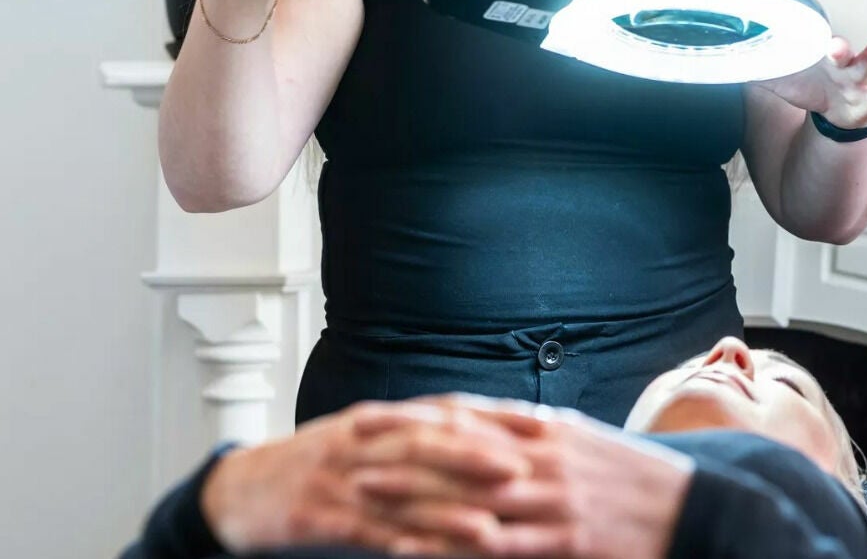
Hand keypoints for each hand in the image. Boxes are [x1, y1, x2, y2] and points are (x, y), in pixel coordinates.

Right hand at [200, 400, 526, 555]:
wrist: (239, 488)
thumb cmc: (317, 464)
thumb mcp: (369, 437)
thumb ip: (422, 433)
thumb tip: (490, 433)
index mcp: (382, 418)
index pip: (448, 409)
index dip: (494, 416)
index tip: (539, 426)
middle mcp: (364, 439)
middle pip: (425, 442)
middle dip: (475, 455)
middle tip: (521, 470)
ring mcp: (338, 477)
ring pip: (398, 491)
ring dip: (444, 510)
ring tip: (488, 528)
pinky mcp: (314, 515)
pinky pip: (361, 530)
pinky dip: (394, 543)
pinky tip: (424, 555)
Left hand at [356, 398, 693, 558]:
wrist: (691, 509)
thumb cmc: (635, 478)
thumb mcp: (585, 441)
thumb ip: (536, 433)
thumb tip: (491, 423)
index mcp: (547, 430)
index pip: (467, 415)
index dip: (414, 414)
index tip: (370, 414)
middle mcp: (543, 457)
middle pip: (456, 449)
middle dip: (397, 449)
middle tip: (347, 449)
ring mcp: (552, 499)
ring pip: (467, 494)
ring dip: (410, 494)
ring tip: (362, 494)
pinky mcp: (563, 541)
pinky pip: (496, 544)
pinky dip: (451, 546)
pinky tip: (414, 550)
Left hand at [754, 36, 866, 128]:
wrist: (833, 111)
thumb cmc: (808, 88)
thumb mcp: (781, 82)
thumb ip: (759, 72)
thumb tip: (728, 60)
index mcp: (817, 59)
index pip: (814, 46)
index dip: (809, 42)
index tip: (803, 35)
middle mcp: (839, 67)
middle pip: (840, 54)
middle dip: (838, 48)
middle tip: (835, 43)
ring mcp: (857, 84)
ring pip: (865, 70)